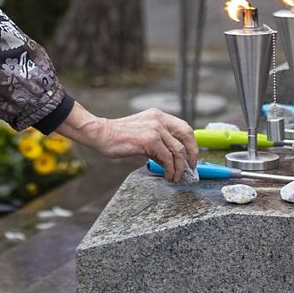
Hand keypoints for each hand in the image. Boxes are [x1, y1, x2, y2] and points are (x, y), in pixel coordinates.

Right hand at [55, 102, 197, 182]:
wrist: (101, 134)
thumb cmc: (117, 136)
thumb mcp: (142, 133)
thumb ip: (157, 142)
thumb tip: (170, 159)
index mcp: (158, 116)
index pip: (184, 127)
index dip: (191, 143)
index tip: (191, 156)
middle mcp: (159, 120)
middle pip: (187, 136)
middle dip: (192, 154)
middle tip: (191, 167)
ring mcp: (156, 129)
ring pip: (178, 151)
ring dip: (180, 167)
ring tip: (176, 177)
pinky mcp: (150, 141)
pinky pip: (168, 158)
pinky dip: (171, 170)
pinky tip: (168, 176)